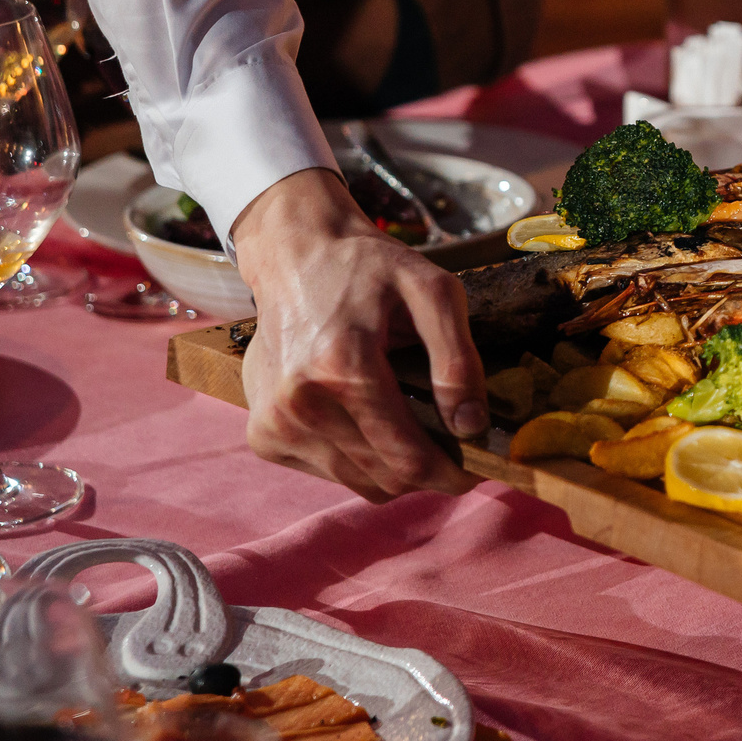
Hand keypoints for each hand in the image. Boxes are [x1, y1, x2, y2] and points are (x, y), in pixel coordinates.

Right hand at [233, 168, 486, 501]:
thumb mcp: (433, 292)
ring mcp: (274, 424)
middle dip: (429, 470)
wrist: (295, 257)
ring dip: (395, 467)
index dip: (451, 472)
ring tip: (414, 426)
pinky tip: (368, 417)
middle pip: (386, 477)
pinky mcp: (263, 434)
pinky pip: (331, 472)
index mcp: (341, 368)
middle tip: (454, 444)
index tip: (478, 467)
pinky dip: (360, 458)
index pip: (406, 456)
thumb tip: (471, 424)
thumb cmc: (369, 270)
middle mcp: (299, 405)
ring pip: (359, 483)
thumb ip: (457, 358)